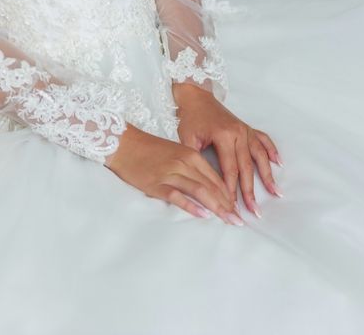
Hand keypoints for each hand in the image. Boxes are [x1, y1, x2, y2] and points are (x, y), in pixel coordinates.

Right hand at [106, 124, 243, 225]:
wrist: (124, 144)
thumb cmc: (149, 150)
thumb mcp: (176, 154)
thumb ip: (193, 169)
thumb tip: (208, 189)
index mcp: (192, 155)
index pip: (216, 178)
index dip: (229, 195)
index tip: (238, 209)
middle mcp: (184, 163)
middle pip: (212, 186)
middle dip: (228, 205)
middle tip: (239, 220)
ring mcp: (171, 173)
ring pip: (200, 191)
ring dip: (216, 207)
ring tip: (228, 220)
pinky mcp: (157, 184)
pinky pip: (178, 196)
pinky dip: (192, 206)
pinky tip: (203, 215)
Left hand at [173, 83, 282, 217]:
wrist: (197, 97)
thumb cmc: (191, 118)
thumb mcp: (186, 138)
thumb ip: (195, 160)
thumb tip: (202, 183)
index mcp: (224, 136)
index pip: (230, 169)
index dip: (231, 190)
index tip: (232, 206)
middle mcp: (239, 134)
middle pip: (247, 168)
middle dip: (250, 191)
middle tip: (255, 211)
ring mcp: (246, 131)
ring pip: (260, 157)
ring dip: (268, 176)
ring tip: (276, 192)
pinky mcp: (248, 129)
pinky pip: (264, 140)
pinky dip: (272, 152)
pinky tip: (279, 164)